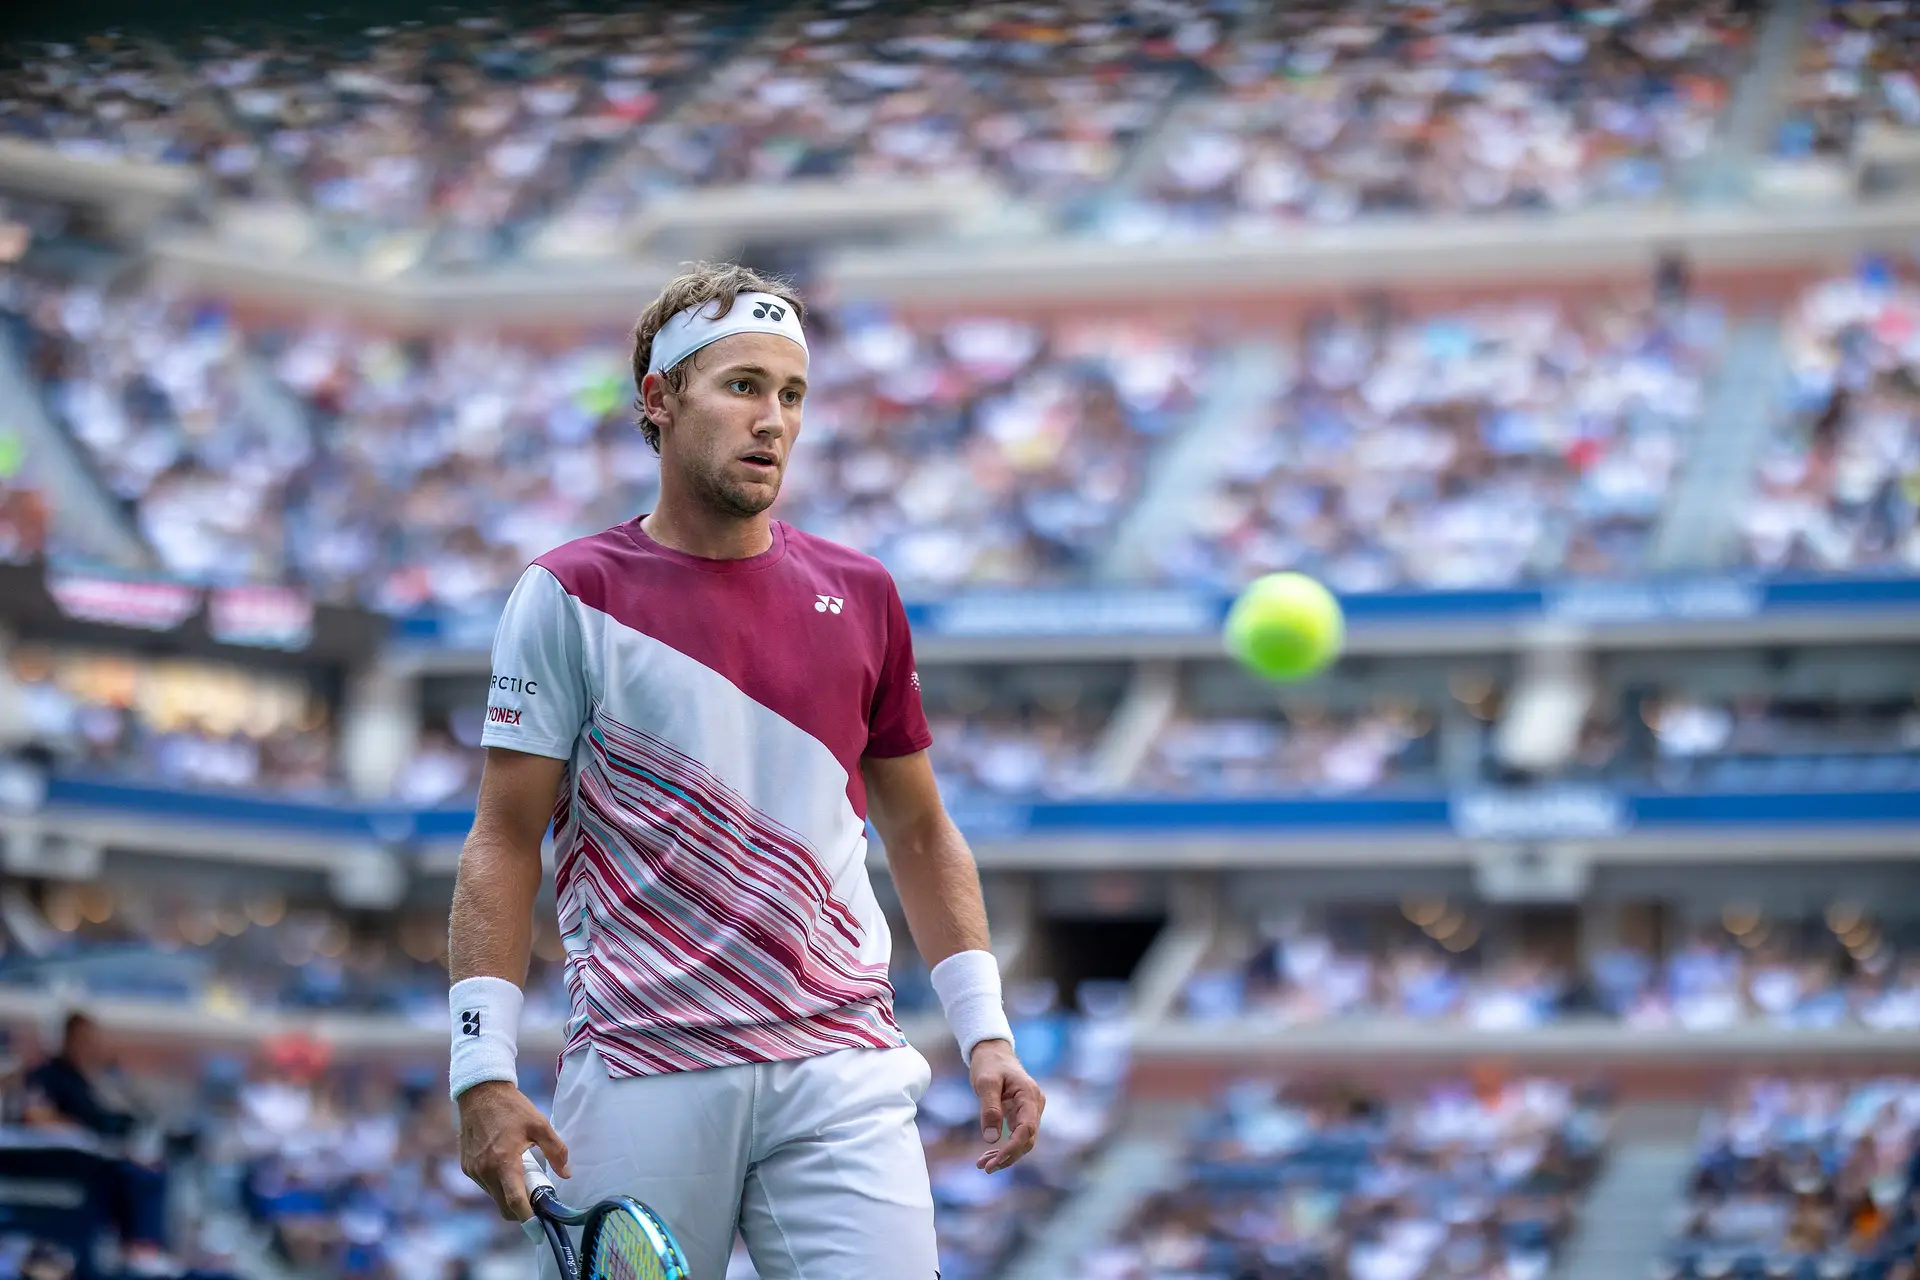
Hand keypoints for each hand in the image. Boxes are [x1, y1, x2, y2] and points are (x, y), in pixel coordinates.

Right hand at [457, 1081, 570, 1220]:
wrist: (480, 1093)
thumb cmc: (512, 1108)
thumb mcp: (540, 1125)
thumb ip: (556, 1151)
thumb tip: (566, 1174)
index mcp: (504, 1162)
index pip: (515, 1201)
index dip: (528, 1219)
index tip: (539, 1229)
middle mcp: (485, 1171)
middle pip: (504, 1206)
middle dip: (521, 1210)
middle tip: (536, 1200)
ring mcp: (473, 1170)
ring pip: (494, 1196)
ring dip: (509, 1195)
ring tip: (522, 1175)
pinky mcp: (466, 1167)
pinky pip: (485, 1185)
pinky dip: (498, 1184)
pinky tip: (507, 1167)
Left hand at [968, 1039, 1043, 1172]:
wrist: (993, 1052)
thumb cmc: (989, 1064)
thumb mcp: (985, 1082)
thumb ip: (989, 1109)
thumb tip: (991, 1139)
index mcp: (1029, 1095)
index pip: (1027, 1129)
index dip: (1013, 1148)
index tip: (995, 1161)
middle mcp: (1035, 1105)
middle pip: (1027, 1139)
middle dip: (1008, 1156)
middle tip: (985, 1167)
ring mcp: (1030, 1111)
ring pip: (1023, 1141)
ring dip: (1005, 1155)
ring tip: (982, 1165)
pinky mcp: (1022, 1115)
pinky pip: (1017, 1136)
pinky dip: (1004, 1148)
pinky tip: (988, 1156)